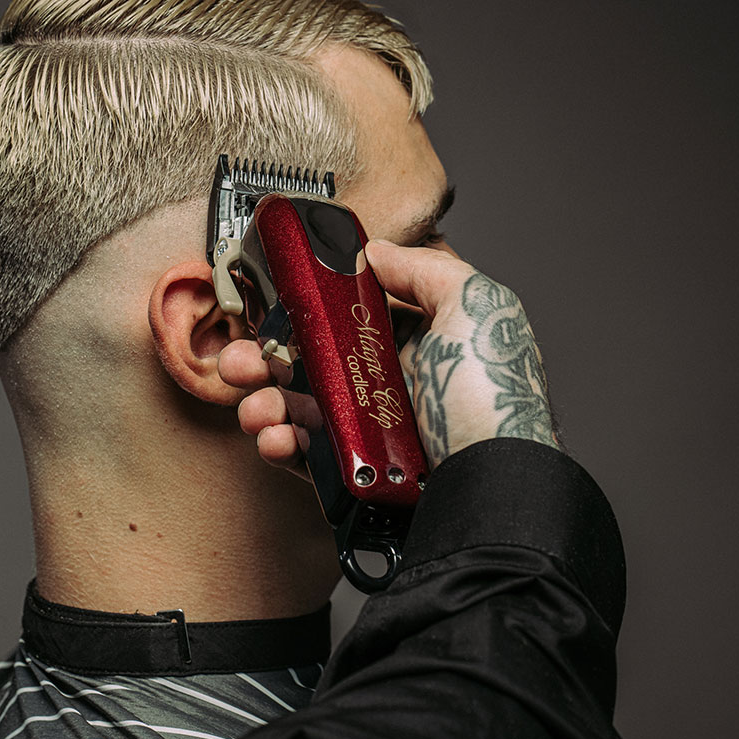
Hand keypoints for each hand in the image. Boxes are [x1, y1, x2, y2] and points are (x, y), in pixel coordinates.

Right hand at [217, 241, 559, 471]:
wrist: (491, 487)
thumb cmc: (495, 402)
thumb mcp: (476, 309)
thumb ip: (425, 269)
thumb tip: (376, 251)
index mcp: (414, 344)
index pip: (346, 319)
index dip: (305, 311)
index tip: (273, 306)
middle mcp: (388, 386)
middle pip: (307, 363)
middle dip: (263, 357)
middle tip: (243, 359)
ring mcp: (367, 432)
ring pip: (295, 409)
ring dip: (262, 402)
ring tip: (258, 407)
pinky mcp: (353, 476)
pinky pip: (302, 456)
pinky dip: (277, 444)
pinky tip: (277, 436)